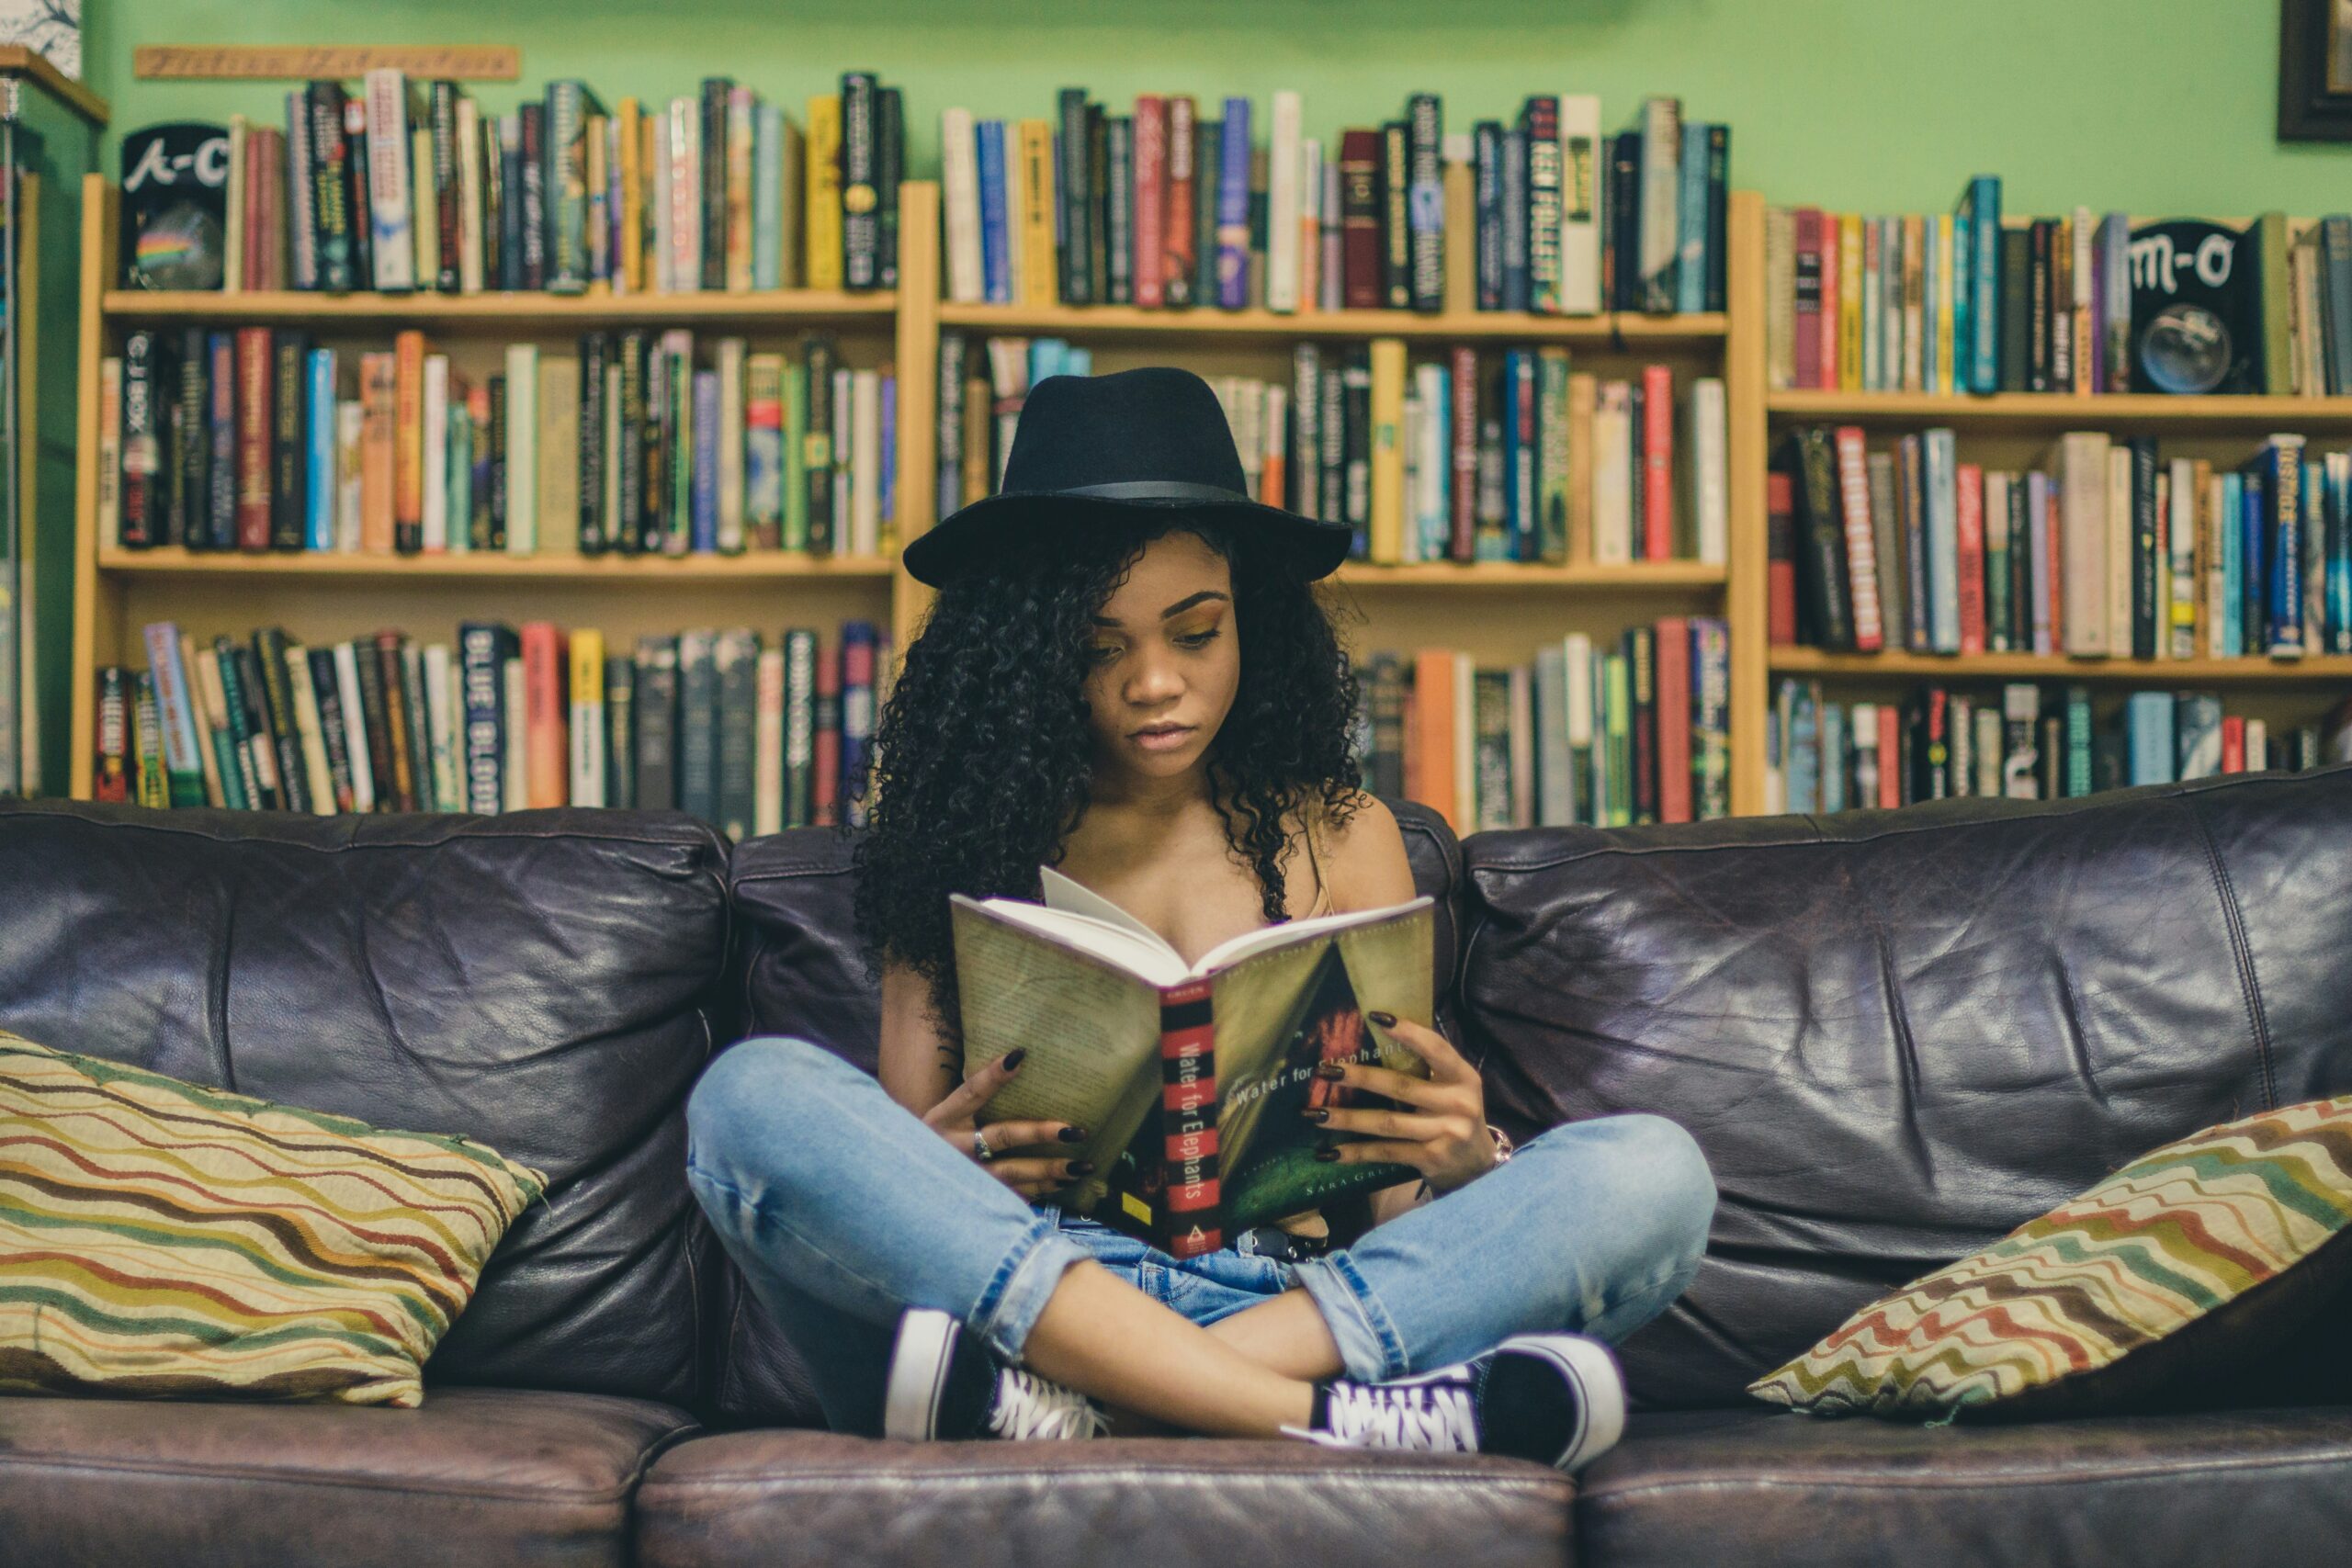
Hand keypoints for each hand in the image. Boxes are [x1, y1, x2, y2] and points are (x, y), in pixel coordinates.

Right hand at [922, 1048, 1094, 1198]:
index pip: (971, 1091)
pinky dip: (1039, 1191)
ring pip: (1012, 1173)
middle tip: (1076, 1130)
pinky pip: (1012, 1196)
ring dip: (1049, 1170)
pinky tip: (1064, 1185)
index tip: (1020, 1056)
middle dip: (1040, 1133)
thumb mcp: (944, 1116)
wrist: (903, 1184)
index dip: (993, 1075)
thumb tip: (1018, 1061)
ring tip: (1082, 1166)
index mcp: (943, 1118)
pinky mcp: (975, 1200)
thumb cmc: (934, 1141)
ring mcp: (965, 1177)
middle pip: (1001, 1136)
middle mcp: (953, 1147)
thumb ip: (975, 1096)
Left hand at [1303, 1012, 1495, 1195]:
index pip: (1436, 1049)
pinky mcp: (1431, 1159)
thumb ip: (1428, 1067)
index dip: (1409, 1032)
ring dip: (1348, 1119)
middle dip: (1359, 1078)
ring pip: (1387, 1123)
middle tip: (1325, 1070)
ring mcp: (1445, 1134)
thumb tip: (1380, 1033)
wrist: (1477, 1166)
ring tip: (1316, 1113)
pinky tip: (1331, 1152)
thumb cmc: (1456, 1115)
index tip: (1375, 1017)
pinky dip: (1357, 1152)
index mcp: (1464, 1077)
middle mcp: (1458, 1104)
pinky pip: (1387, 1153)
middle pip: (1401, 1087)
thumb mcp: (1454, 1087)